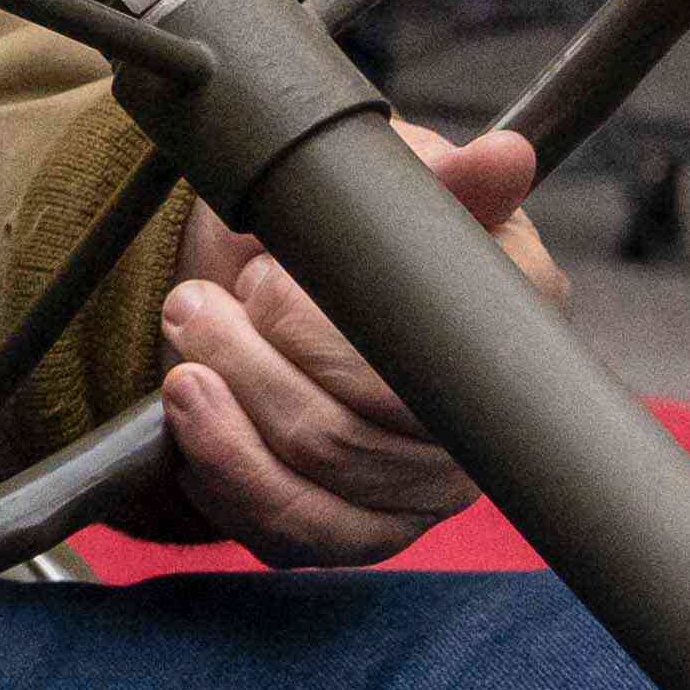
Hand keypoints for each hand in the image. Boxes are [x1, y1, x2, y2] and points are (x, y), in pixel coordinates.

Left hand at [161, 129, 563, 564]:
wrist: (271, 287)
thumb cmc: (333, 240)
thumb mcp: (373, 189)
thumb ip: (434, 180)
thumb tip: (505, 157)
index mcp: (496, 333)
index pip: (411, 365)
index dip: (315, 327)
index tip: (262, 276)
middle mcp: (470, 425)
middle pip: (349, 428)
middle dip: (250, 359)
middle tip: (196, 303)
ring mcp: (418, 489)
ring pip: (314, 474)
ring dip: (225, 403)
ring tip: (184, 339)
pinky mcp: (358, 531)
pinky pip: (292, 531)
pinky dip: (223, 467)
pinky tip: (191, 409)